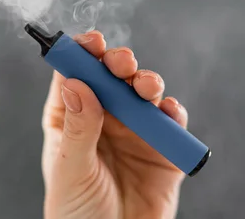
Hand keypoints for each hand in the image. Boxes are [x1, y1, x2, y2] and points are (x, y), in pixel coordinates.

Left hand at [41, 30, 187, 218]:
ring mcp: (135, 133)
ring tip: (145, 88)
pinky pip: (172, 123)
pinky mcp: (163, 149)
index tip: (92, 42)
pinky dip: (173, 112)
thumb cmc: (77, 215)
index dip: (82, 54)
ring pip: (144, 94)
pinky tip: (168, 110)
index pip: (75, 77)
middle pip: (112, 78)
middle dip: (118, 63)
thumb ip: (77, 129)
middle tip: (121, 63)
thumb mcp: (70, 171)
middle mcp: (105, 120)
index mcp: (72, 120)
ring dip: (147, 83)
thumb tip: (77, 83)